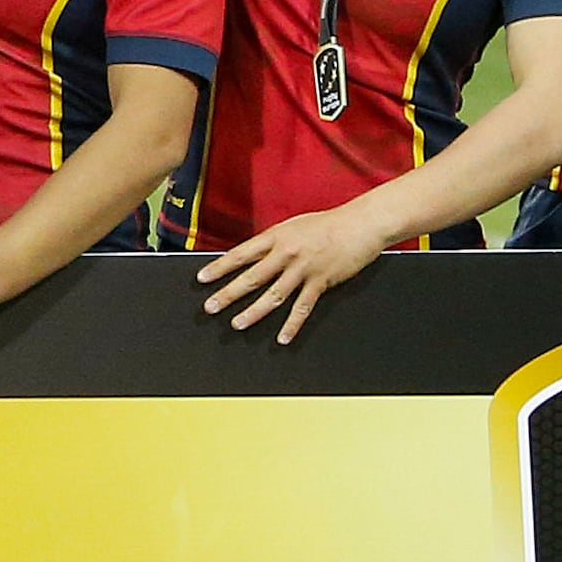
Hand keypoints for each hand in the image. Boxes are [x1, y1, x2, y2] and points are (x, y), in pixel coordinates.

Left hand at [191, 199, 387, 344]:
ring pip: (272, 296)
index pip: (240, 254)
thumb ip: (273, 242)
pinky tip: (282, 338)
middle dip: (228, 294)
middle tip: (210, 307)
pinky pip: (303, 308)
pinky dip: (292, 325)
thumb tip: (254, 255)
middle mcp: (286, 253)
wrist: (360, 224)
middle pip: (251, 278)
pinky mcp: (321, 282)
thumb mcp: (292, 226)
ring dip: (253, 312)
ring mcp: (303, 269)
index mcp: (276, 237)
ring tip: (237, 324)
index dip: (219, 267)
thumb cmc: (327, 223)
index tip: (202, 278)